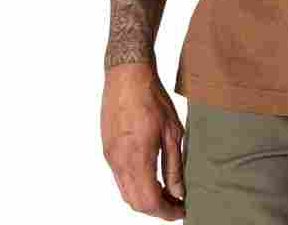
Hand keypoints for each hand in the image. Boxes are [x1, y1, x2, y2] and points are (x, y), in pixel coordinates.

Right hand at [101, 61, 186, 219]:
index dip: (166, 212)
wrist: (126, 75)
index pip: (149, 201)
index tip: (180, 211)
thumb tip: (179, 191)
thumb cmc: (151, 97)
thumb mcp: (172, 131)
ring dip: (144, 199)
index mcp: (137, 158)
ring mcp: (110, 157)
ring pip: (125, 192)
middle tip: (176, 204)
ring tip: (166, 192)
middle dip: (156, 209)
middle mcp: (119, 163)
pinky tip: (150, 177)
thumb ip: (174, 165)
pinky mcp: (107, 150)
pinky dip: (135, 186)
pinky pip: (119, 179)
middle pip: (135, 202)